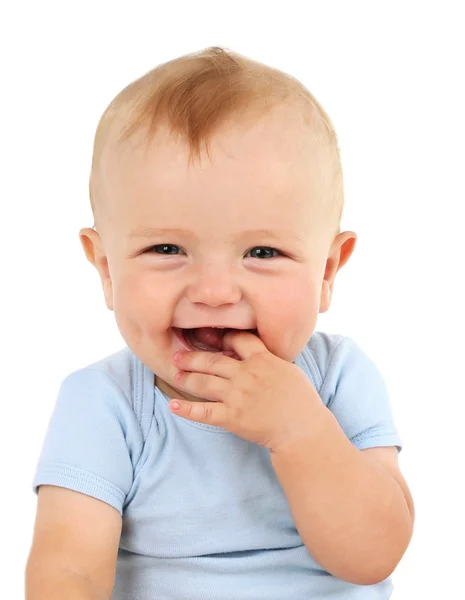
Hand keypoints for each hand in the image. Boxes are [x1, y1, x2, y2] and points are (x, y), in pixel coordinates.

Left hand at [169, 330, 324, 451]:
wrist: (302, 429)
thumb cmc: (301, 400)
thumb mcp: (289, 369)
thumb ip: (269, 359)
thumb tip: (257, 353)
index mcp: (261, 360)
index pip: (237, 341)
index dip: (224, 339)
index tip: (215, 341)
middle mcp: (245, 374)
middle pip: (212, 361)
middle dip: (192, 358)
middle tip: (178, 356)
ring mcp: (236, 396)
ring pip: (204, 382)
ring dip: (187, 377)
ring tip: (176, 373)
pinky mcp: (231, 417)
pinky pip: (204, 412)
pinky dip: (186, 409)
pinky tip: (173, 406)